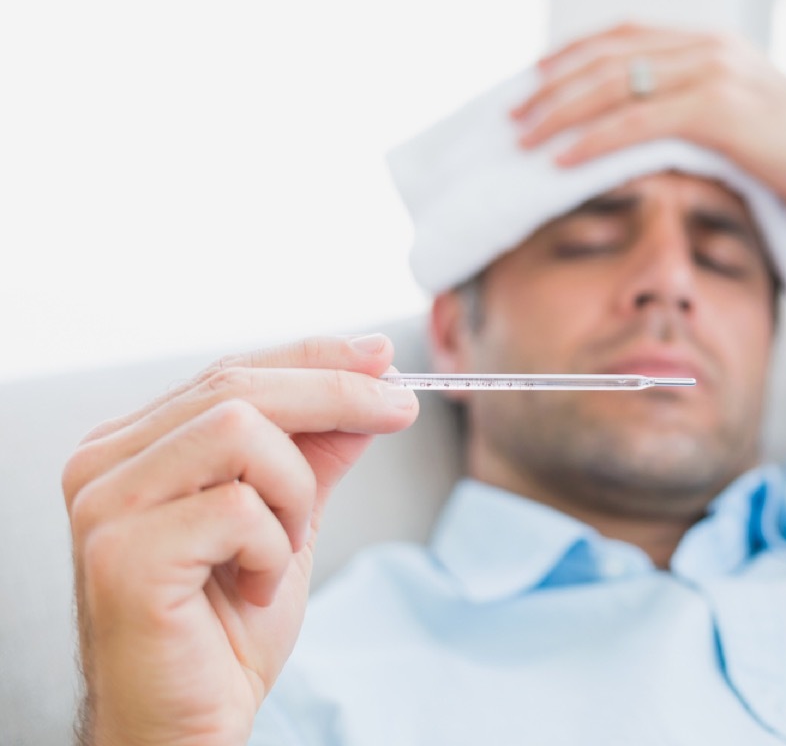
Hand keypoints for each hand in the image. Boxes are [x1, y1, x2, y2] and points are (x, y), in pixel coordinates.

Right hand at [62, 334, 418, 744]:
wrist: (190, 723)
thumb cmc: (225, 629)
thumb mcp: (289, 519)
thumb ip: (317, 451)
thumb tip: (371, 382)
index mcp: (135, 446)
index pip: (231, 371)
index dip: (314, 358)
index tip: (382, 358)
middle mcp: (104, 463)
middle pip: (237, 386)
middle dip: (337, 394)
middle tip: (400, 409)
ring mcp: (106, 505)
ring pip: (241, 431)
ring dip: (294, 491)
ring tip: (283, 547)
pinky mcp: (121, 554)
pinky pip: (238, 508)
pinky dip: (273, 548)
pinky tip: (253, 587)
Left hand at [512, 22, 785, 212]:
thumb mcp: (744, 119)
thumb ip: (696, 111)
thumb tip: (646, 135)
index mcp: (709, 44)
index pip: (622, 38)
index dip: (570, 57)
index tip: (531, 83)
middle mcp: (706, 47)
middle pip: (606, 57)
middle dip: (551, 87)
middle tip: (510, 115)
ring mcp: (713, 72)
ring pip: (613, 85)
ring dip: (559, 113)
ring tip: (523, 139)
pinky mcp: (719, 110)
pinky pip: (637, 121)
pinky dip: (592, 140)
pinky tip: (561, 160)